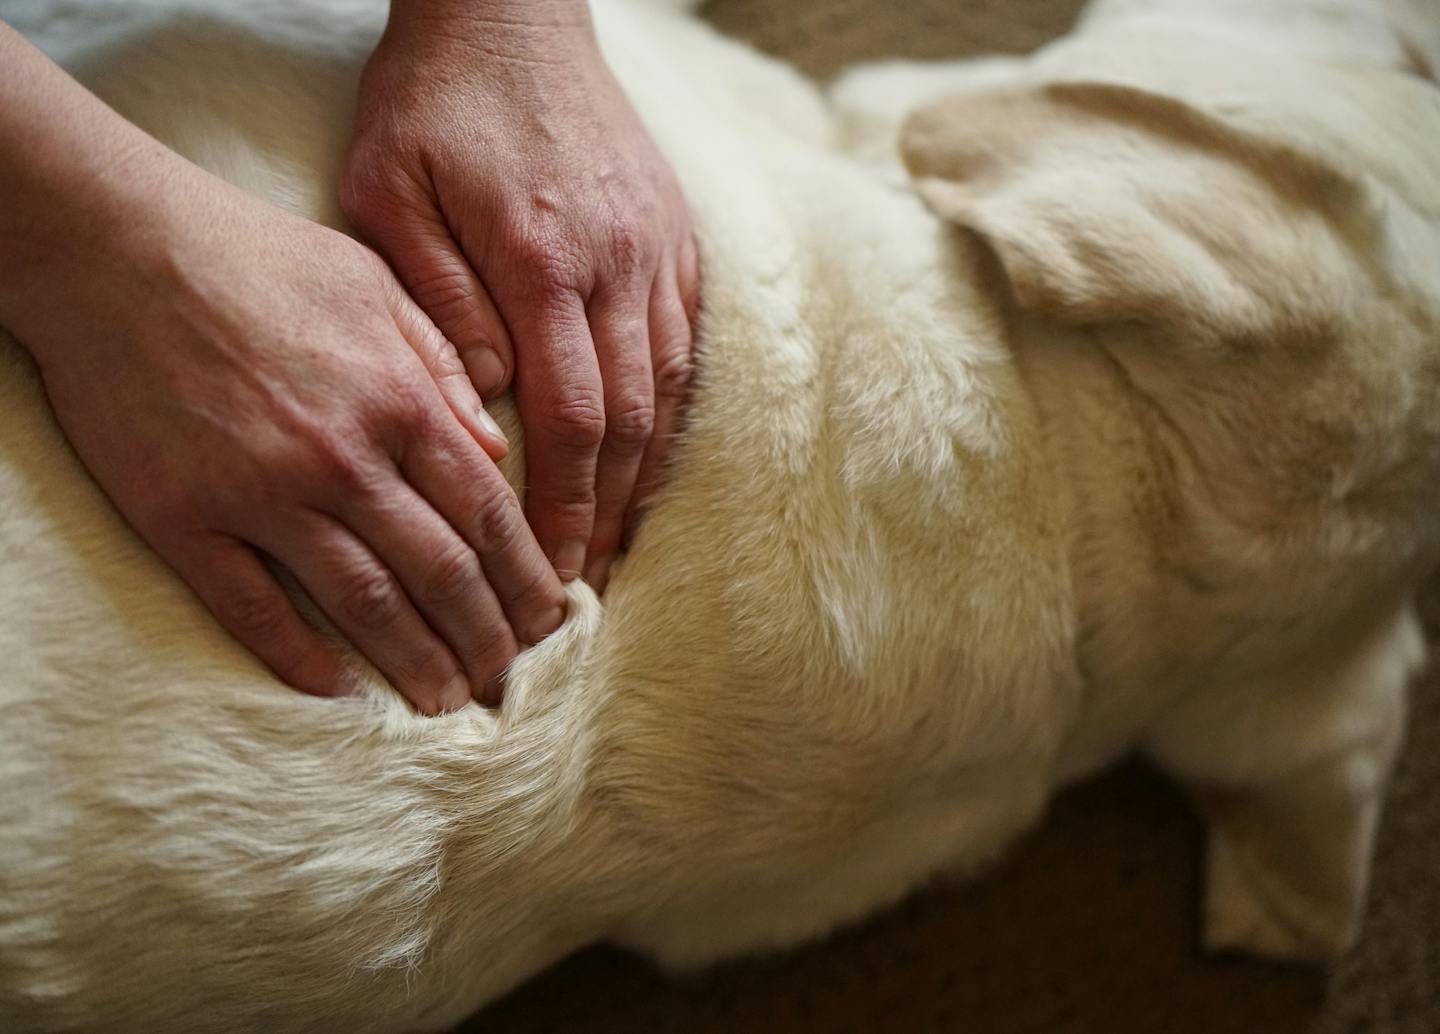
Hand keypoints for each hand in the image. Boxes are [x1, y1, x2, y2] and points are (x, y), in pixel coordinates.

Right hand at [23, 172, 564, 713]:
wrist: (113, 246)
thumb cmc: (254, 256)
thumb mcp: (376, 285)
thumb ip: (443, 368)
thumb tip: (498, 450)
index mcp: (400, 401)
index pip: (488, 515)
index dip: (526, 578)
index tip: (549, 621)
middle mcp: (345, 458)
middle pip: (441, 572)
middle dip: (486, 635)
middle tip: (508, 678)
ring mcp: (264, 494)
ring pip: (364, 602)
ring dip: (416, 660)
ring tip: (448, 701)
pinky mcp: (187, 520)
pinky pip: (254, 608)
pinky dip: (301, 658)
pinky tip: (341, 692)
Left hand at [342, 0, 699, 588]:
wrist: (510, 12)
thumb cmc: (433, 102)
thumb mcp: (390, 190)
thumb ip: (436, 304)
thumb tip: (487, 403)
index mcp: (543, 262)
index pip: (573, 420)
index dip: (568, 510)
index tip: (554, 575)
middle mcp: (617, 265)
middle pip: (630, 423)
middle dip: (610, 517)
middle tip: (586, 588)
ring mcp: (658, 251)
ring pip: (668, 391)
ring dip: (646, 478)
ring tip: (620, 543)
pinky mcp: (675, 237)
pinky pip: (686, 345)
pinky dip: (671, 414)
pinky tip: (653, 459)